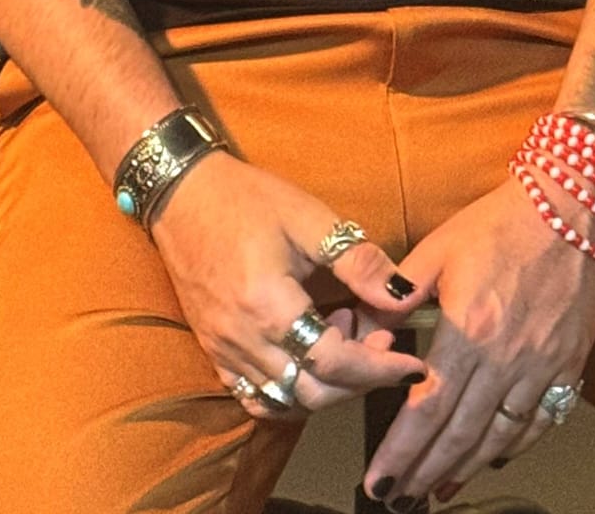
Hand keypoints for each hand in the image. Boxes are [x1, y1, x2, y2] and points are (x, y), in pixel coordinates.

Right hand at [148, 148, 430, 413]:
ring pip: (285, 401)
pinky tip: (308, 359)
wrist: (182, 193)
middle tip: (382, 343)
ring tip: (344, 338)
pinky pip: (255, 397)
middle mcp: (243, 340)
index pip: (334, 363)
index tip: (412, 364)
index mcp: (269, 306)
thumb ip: (358, 261)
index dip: (379, 369)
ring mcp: (223, 351)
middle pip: (313, 393)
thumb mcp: (309, 218)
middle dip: (358, 380)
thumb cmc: (247, 198)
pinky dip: (290, 392)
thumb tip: (404, 296)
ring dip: (326, 386)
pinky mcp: (213, 351)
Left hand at [360, 174, 594, 502]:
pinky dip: (513, 448)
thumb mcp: (439, 246)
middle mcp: (505, 359)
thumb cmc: (500, 222)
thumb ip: (398, 292)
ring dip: (465, 469)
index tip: (378, 480)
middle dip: (424, 472)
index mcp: (468, 330)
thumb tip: (363, 327)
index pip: (426, 408)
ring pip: (498, 438)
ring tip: (437, 490)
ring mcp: (541, 368)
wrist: (572, 208)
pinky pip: (539, 423)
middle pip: (459, 434)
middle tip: (399, 499)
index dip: (400, 451)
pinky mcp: (568, 366)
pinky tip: (492, 459)